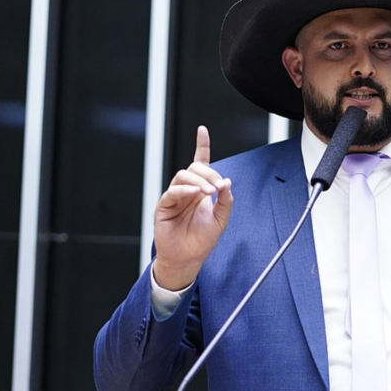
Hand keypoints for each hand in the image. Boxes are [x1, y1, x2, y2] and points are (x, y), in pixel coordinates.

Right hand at [152, 126, 233, 290]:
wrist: (188, 259)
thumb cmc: (201, 240)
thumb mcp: (221, 219)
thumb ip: (225, 201)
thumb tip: (227, 182)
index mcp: (200, 191)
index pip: (200, 163)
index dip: (201, 146)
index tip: (202, 130)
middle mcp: (187, 191)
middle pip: (194, 168)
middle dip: (208, 173)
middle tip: (218, 186)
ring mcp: (174, 197)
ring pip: (182, 176)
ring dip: (198, 181)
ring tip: (208, 192)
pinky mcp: (164, 207)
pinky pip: (172, 192)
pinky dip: (184, 190)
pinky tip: (193, 194)